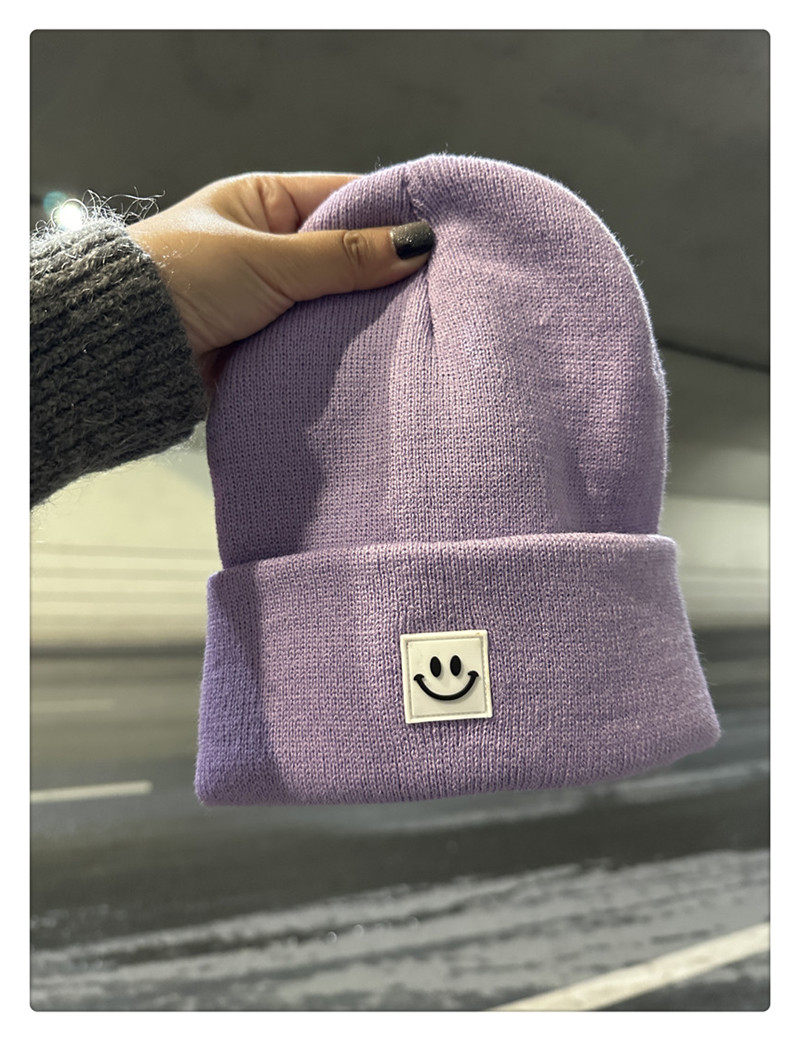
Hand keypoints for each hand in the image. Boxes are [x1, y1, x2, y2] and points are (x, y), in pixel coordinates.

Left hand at [128, 173, 433, 370]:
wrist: (125, 349)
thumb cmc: (184, 280)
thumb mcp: (269, 259)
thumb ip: (343, 256)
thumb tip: (416, 243)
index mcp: (266, 204)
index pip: (346, 199)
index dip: (393, 216)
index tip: (441, 236)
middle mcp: (271, 247)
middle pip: (346, 256)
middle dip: (384, 274)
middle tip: (439, 290)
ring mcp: (269, 297)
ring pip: (334, 303)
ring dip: (362, 318)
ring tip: (416, 327)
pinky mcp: (265, 343)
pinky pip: (314, 342)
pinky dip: (338, 350)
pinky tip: (376, 358)